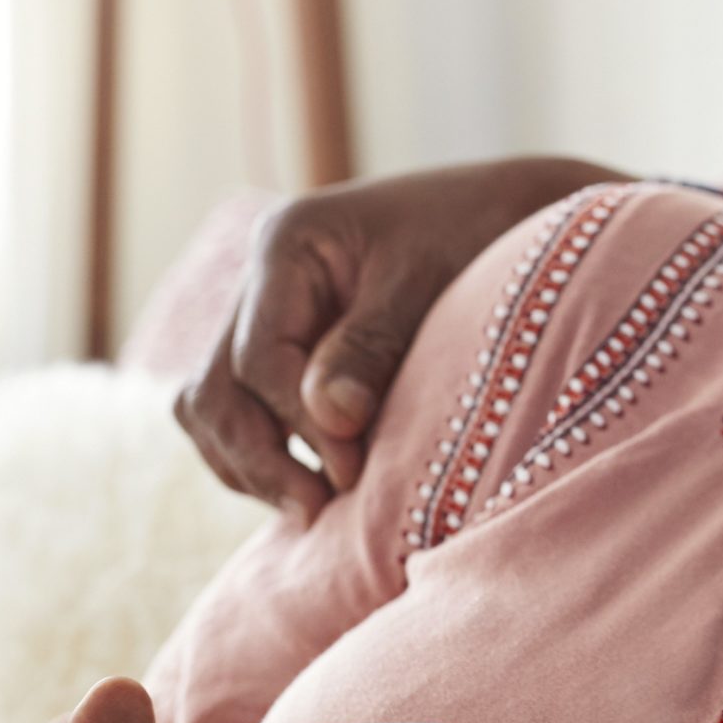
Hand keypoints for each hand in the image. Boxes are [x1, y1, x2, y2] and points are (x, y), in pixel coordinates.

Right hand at [174, 157, 614, 518]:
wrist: (512, 213)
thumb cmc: (479, 234)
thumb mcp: (430, 283)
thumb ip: (373, 346)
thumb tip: (330, 421)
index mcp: (287, 242)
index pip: (259, 357)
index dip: (297, 424)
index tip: (352, 470)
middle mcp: (260, 276)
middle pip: (214, 388)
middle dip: (256, 457)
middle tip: (316, 509)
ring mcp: (265, 313)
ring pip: (210, 405)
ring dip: (248, 463)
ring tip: (310, 508)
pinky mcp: (284, 345)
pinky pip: (239, 409)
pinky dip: (262, 451)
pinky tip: (310, 485)